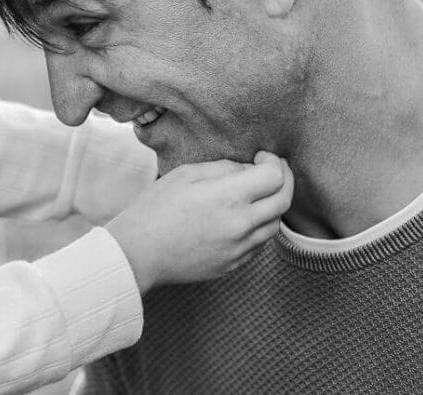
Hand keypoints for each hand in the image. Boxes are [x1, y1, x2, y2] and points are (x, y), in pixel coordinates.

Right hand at [105, 151, 292, 291]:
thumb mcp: (185, 175)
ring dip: (273, 205)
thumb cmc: (155, 209)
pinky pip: (259, 244)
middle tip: (275, 170)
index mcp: (228, 197)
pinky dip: (259, 227)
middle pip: (284, 200)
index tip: (262, 157)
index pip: (273, 176)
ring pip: (275, 224)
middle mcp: (241, 225)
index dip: (273, 161)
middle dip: (285, 180)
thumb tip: (246, 170)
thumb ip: (222, 168)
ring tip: (256, 195)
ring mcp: (240, 249)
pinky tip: (241, 218)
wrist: (138, 253)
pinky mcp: (234, 265)